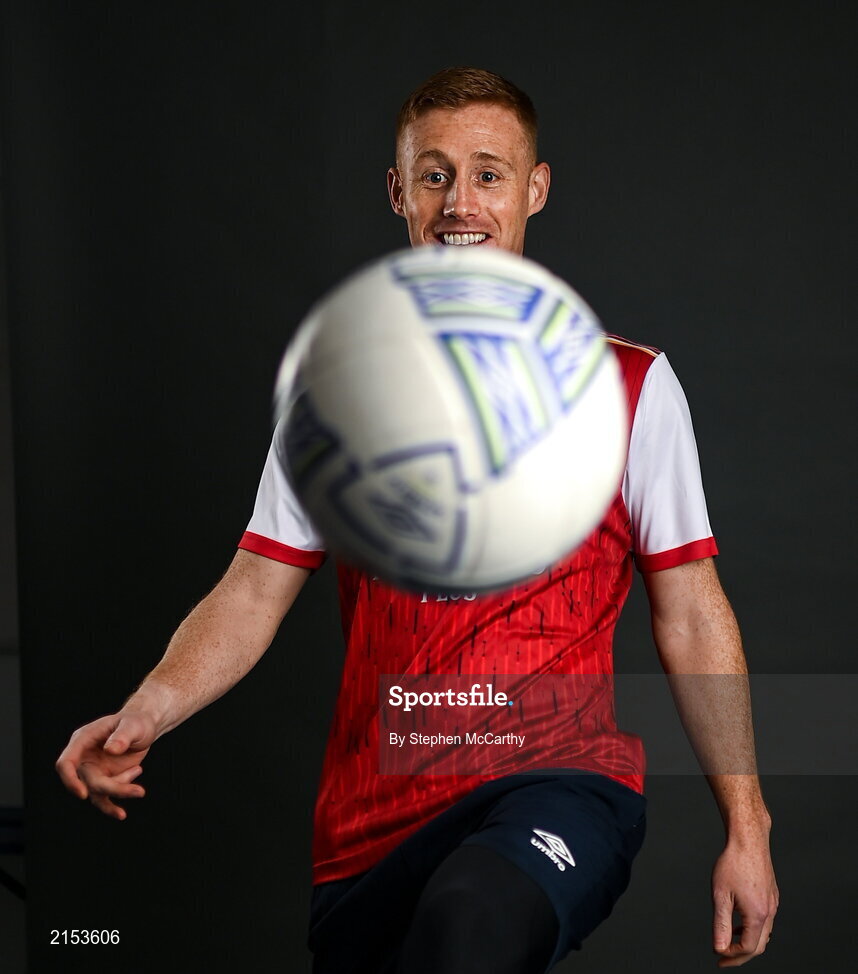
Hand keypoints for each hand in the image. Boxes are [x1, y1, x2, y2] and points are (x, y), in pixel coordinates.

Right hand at [56, 712, 155, 819]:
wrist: (144, 729)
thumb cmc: (135, 722)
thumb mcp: (132, 724)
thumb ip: (122, 735)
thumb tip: (110, 749)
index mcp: (83, 740)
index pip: (66, 763)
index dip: (70, 780)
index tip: (83, 793)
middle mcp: (83, 758)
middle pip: (87, 781)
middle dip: (113, 788)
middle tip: (139, 791)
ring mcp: (93, 771)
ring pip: (97, 792)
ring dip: (119, 794)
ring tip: (140, 791)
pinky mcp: (105, 780)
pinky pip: (104, 798)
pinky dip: (114, 806)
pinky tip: (131, 800)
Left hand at [711, 835, 778, 966]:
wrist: (749, 839)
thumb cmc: (732, 863)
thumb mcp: (721, 895)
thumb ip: (721, 924)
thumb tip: (719, 948)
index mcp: (758, 914)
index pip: (749, 948)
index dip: (733, 956)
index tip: (718, 956)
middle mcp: (770, 911)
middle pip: (759, 945)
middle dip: (741, 954)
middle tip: (724, 956)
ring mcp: (773, 902)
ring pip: (764, 932)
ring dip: (748, 941)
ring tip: (730, 940)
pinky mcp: (772, 894)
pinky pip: (765, 919)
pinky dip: (753, 926)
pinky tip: (740, 919)